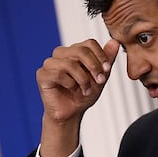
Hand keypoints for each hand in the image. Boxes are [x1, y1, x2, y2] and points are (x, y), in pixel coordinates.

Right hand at [36, 38, 119, 156]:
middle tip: (100, 80)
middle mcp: (61, 54)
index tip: (107, 70)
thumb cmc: (84, 95)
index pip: (89, 43)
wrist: (72, 113)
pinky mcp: (42, 75)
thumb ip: (107, 59)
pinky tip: (72, 90)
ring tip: (86, 90)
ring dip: (83, 79)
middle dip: (94, 66)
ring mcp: (50, 63)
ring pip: (70, 63)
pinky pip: (59, 74)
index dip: (101, 56)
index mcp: (74, 51)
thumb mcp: (100, 76)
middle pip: (81, 50)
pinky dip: (70, 84)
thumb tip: (115, 42)